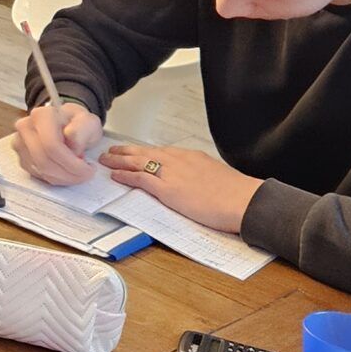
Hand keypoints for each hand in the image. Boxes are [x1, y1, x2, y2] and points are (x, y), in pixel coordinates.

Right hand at [10, 100, 102, 185]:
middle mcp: (26, 128)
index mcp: (41, 116)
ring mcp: (21, 144)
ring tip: (78, 171)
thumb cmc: (77, 124)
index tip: (88, 168)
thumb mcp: (89, 122)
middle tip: (86, 174)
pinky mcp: (22, 158)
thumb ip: (82, 128)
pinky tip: (67, 171)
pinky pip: (39, 176)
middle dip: (68, 173)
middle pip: (45, 161)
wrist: (66, 125)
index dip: (71, 163)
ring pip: (42, 171)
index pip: (51, 145)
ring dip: (64, 178)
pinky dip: (57, 179)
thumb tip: (71, 137)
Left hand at [101, 142, 261, 233]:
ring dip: (120, 161)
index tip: (134, 151)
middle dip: (126, 152)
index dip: (144, 151)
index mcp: (191, 156)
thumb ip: (201, 176)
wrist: (244, 201)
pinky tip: (115, 175)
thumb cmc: (235, 194)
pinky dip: (126, 176)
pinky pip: (141, 179)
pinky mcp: (168, 189)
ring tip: (106, 160)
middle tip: (112, 150)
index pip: (161, 152)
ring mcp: (172, 174)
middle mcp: (178, 160)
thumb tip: (196, 183)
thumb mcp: (216, 176)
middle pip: (145, 152)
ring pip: (138, 162)